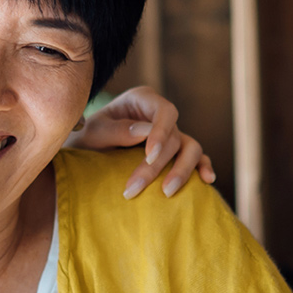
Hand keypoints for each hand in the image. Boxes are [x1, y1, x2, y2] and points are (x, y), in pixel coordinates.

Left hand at [68, 86, 216, 198]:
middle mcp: (160, 116)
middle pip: (174, 137)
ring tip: (166, 192)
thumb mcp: (93, 132)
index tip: (149, 156)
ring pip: (191, 148)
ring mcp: (171, 134)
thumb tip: (146, 132)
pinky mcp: (176, 153)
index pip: (164, 111)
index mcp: (142, 100)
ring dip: (182, 171)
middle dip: (157, 165)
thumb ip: (116, 130)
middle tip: (134, 189)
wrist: (85, 153)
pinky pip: (197, 158)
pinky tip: (207, 180)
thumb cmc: (87, 138)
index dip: (162, 132)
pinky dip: (203, 167)